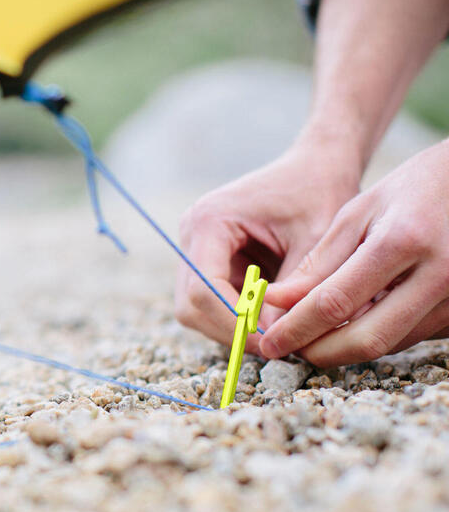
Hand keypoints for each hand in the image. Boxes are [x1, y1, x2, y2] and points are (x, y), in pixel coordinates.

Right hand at [175, 137, 360, 353]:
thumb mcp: (316, 241)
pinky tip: (271, 318)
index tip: (273, 342)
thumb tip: (277, 340)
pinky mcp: (208, 261)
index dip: (233, 323)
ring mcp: (195, 249)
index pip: (203, 288)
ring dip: (233, 328)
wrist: (317, 165)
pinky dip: (238, 318)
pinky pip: (212, 304)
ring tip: (278, 332)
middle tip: (276, 346)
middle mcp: (191, 235)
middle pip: (191, 305)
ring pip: (196, 311)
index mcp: (209, 221)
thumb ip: (294, 290)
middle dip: (230, 331)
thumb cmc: (320, 192)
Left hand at [260, 139, 448, 366]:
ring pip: (389, 345)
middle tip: (287, 349)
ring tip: (312, 334)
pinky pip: (410, 337)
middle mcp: (440, 274)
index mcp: (403, 241)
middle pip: (367, 339)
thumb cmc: (412, 189)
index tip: (268, 341)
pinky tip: (353, 322)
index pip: (335, 302)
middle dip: (319, 352)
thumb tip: (277, 302)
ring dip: (345, 347)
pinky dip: (375, 335)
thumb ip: (319, 262)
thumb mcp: (359, 213)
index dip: (296, 328)